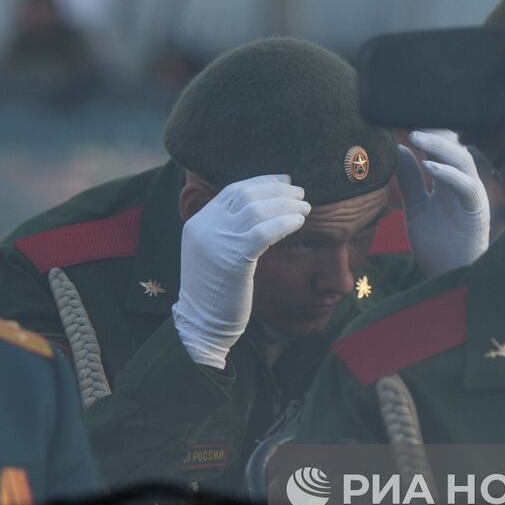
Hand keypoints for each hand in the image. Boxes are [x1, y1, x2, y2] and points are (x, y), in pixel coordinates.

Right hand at [172, 175, 310, 368]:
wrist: (201, 323)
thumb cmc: (215, 292)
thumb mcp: (214, 253)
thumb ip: (229, 230)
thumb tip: (263, 211)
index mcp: (199, 222)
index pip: (233, 190)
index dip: (261, 182)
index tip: (283, 181)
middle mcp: (205, 226)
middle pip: (246, 195)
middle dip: (277, 190)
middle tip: (300, 192)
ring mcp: (217, 241)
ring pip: (257, 210)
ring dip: (286, 205)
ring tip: (305, 207)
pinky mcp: (232, 258)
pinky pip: (263, 232)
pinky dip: (284, 223)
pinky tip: (299, 222)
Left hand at [396, 129, 489, 276]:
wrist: (449, 276)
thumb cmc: (437, 244)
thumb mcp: (416, 207)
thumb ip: (410, 180)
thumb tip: (397, 150)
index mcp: (448, 181)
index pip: (439, 148)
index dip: (424, 132)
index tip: (401, 117)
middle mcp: (462, 183)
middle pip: (453, 147)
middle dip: (434, 131)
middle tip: (408, 119)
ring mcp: (471, 195)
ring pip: (462, 160)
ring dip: (439, 147)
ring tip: (415, 137)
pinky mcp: (476, 211)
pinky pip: (466, 186)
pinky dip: (449, 174)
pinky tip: (430, 167)